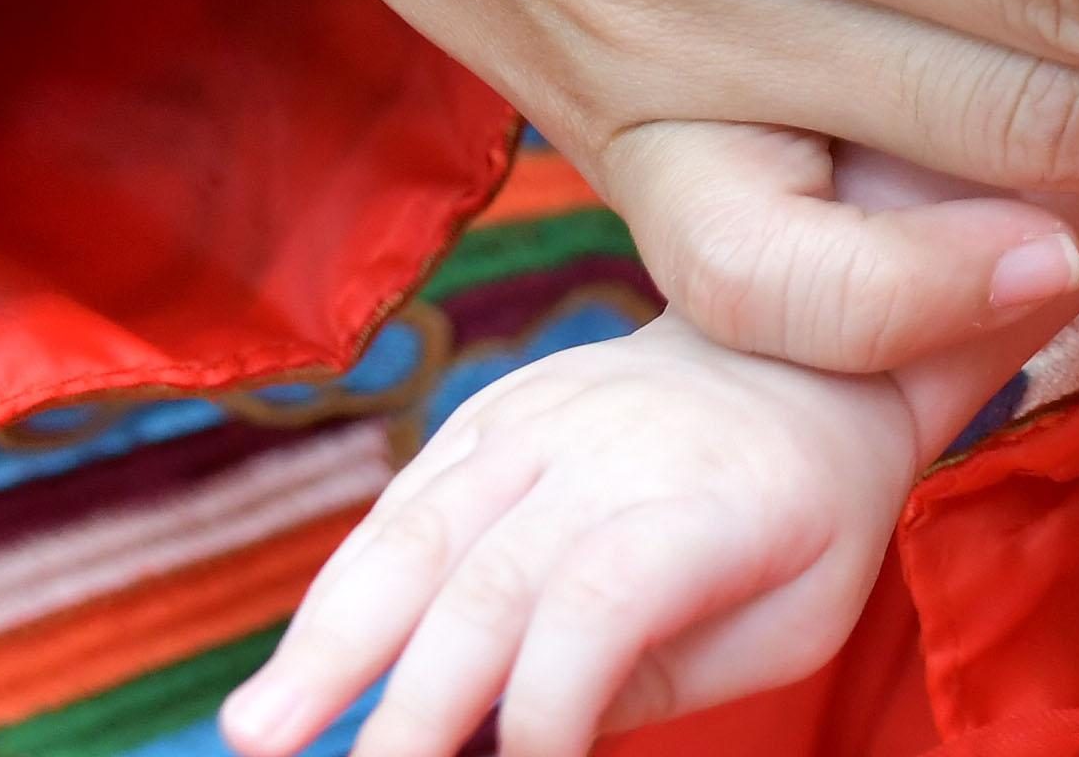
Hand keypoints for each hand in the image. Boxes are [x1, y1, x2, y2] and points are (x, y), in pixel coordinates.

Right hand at [222, 320, 911, 756]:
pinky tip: (304, 656)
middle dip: (407, 699)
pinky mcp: (498, 408)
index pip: (605, 600)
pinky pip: (407, 496)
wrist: (819, 360)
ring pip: (421, 527)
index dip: (544, 702)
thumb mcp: (794, 620)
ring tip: (260, 729)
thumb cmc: (813, 522)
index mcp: (718, 502)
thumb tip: (518, 745)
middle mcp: (622, 446)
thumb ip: (660, 681)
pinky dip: (347, 580)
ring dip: (330, 634)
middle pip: (492, 578)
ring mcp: (549, 415)